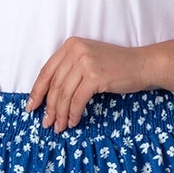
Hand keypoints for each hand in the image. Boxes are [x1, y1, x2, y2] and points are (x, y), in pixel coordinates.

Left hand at [26, 38, 152, 131]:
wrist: (143, 65)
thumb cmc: (117, 67)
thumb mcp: (89, 61)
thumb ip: (70, 71)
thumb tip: (49, 97)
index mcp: (70, 45)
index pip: (46, 71)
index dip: (37, 92)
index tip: (31, 107)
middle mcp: (76, 50)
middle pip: (54, 85)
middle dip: (48, 107)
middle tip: (46, 123)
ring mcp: (86, 62)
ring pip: (63, 94)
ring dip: (59, 114)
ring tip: (58, 127)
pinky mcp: (95, 76)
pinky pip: (77, 100)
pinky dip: (73, 114)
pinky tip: (73, 122)